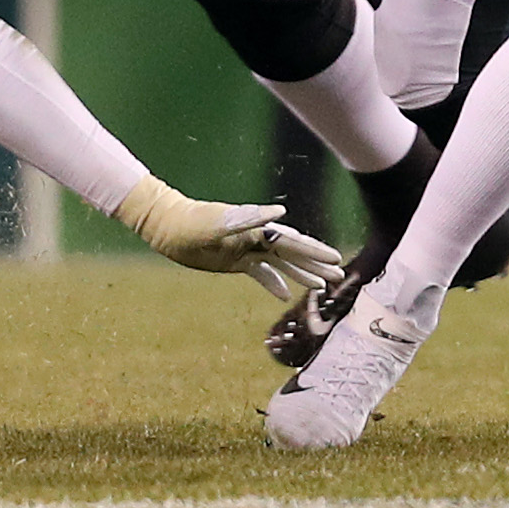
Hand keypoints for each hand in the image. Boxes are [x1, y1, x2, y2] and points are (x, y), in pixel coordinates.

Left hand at [115, 177, 347, 298]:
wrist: (167, 226)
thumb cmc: (191, 224)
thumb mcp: (218, 223)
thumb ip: (248, 218)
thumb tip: (281, 213)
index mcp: (258, 230)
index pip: (293, 242)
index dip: (314, 251)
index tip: (335, 258)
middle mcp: (257, 239)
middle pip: (294, 253)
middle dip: (317, 263)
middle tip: (340, 274)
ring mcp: (247, 250)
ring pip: (282, 264)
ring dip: (302, 274)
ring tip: (323, 286)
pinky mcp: (235, 261)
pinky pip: (261, 273)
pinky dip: (274, 283)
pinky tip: (286, 295)